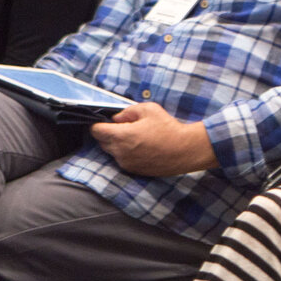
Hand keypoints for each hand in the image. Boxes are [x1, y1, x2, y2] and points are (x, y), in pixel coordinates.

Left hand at [92, 102, 217, 176]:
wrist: (185, 150)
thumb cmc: (168, 128)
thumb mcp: (149, 109)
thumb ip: (127, 111)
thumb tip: (117, 118)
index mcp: (121, 136)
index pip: (96, 131)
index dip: (98, 124)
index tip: (105, 121)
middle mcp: (120, 152)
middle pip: (102, 142)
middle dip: (108, 133)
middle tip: (125, 127)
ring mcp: (126, 163)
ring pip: (112, 151)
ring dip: (117, 144)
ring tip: (137, 137)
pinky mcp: (133, 170)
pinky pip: (122, 159)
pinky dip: (126, 153)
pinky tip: (142, 147)